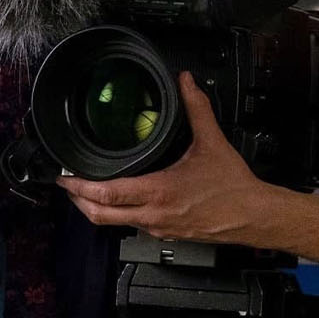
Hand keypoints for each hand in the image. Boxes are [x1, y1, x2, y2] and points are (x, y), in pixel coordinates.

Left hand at [61, 73, 286, 245]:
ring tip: (86, 189)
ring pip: (114, 223)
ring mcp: (158, 229)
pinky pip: (132, 226)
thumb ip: (196, 108)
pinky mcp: (166, 234)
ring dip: (96, 208)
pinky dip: (117, 213)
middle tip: (66, 184)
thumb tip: (186, 82)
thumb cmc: (234, 188)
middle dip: (78, 200)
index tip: (64, 176)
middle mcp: (153, 216)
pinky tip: (120, 199)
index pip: (107, 194)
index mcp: (158, 193)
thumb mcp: (212, 142)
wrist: (254, 216)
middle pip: (100, 216)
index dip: (80, 186)